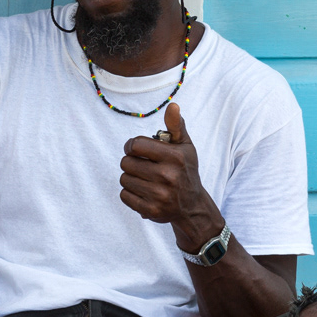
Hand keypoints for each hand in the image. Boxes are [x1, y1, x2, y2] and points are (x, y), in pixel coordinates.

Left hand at [120, 103, 225, 252]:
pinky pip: (124, 196)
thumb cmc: (185, 169)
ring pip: (124, 179)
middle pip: (126, 162)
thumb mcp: (184, 146)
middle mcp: (168, 176)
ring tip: (144, 179)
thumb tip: (172, 105)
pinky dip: (130, 193)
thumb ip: (175, 125)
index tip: (137, 149)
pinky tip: (143, 192)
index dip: (132, 146)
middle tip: (142, 166)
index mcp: (175, 157)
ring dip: (130, 177)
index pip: (135, 145)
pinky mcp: (151, 211)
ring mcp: (159, 195)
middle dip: (131, 162)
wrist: (192, 205)